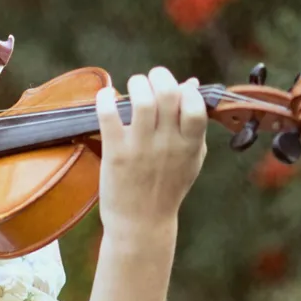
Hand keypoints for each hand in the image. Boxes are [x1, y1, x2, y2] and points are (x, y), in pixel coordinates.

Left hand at [94, 67, 207, 233]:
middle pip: (167, 93)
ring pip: (141, 100)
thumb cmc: (167, 188)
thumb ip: (194, 123)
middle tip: (150, 80)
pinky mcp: (115, 152)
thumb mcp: (190, 157)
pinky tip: (104, 97)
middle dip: (158, 76)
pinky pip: (109, 115)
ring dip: (136, 84)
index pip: (195, 105)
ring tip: (132, 87)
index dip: (186, 90)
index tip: (176, 90)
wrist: (141, 224)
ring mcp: (141, 148)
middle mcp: (167, 143)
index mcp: (189, 144)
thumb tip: (193, 83)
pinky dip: (105, 99)